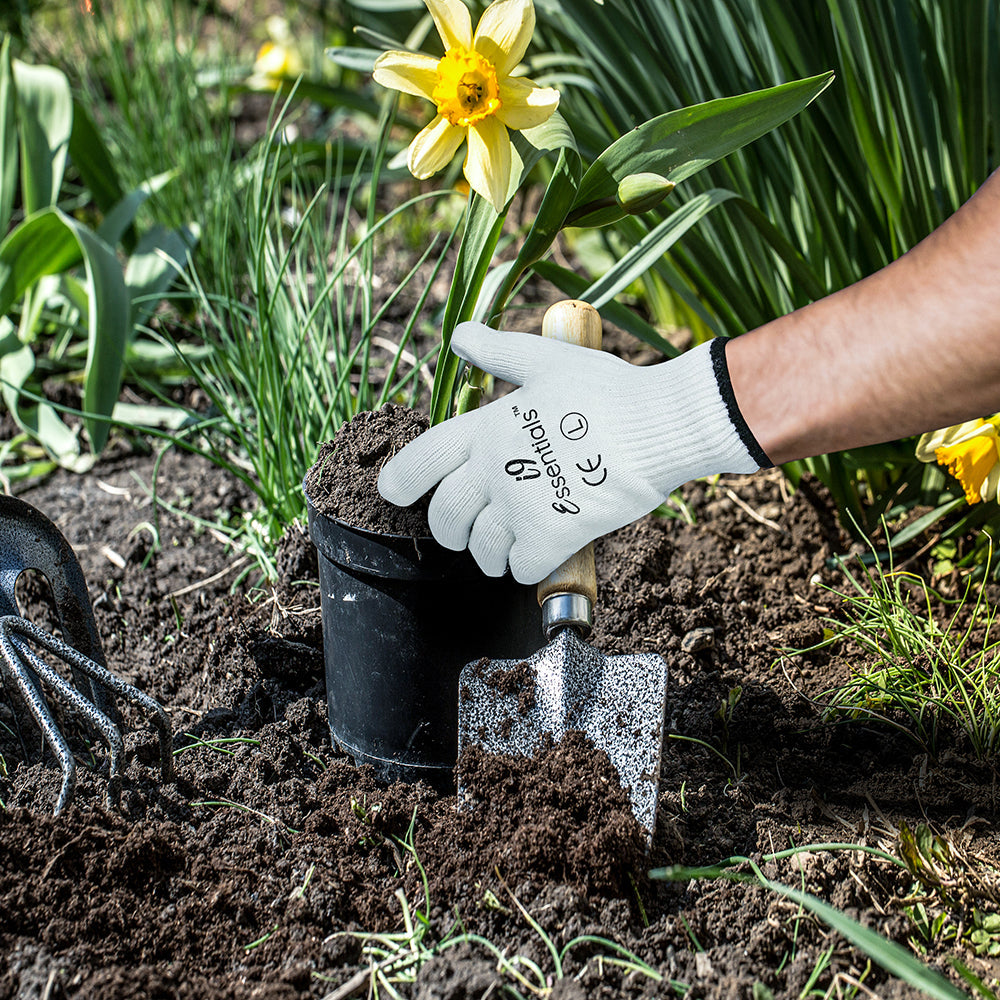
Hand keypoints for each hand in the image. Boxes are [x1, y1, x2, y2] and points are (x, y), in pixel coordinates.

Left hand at [378, 323, 765, 583]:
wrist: (660, 424)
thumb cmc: (606, 389)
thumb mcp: (546, 360)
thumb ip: (497, 352)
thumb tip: (460, 333)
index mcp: (485, 428)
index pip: (421, 460)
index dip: (399, 481)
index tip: (392, 493)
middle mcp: (494, 470)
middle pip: (445, 519)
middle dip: (449, 530)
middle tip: (463, 532)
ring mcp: (521, 507)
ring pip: (480, 551)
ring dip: (488, 554)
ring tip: (503, 548)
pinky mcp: (553, 537)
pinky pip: (520, 569)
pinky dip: (525, 567)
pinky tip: (539, 554)